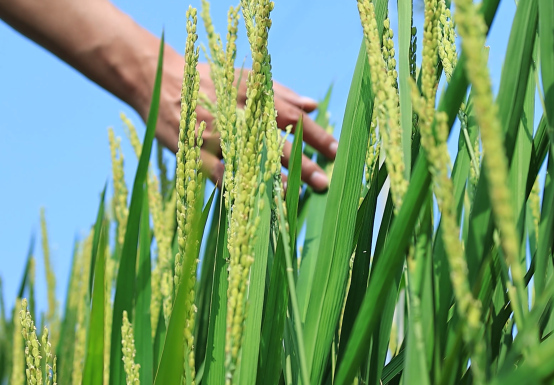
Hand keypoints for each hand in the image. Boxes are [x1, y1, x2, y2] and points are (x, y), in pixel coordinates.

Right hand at [154, 54, 337, 191]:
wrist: (157, 79)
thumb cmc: (210, 80)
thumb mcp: (244, 76)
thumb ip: (280, 91)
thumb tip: (314, 104)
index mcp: (252, 94)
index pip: (292, 116)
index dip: (315, 135)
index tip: (336, 151)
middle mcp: (235, 114)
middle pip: (274, 141)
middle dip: (302, 163)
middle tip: (323, 182)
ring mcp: (213, 135)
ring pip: (248, 161)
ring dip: (272, 180)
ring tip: (294, 195)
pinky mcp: (193, 152)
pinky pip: (217, 175)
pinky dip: (236, 188)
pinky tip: (254, 202)